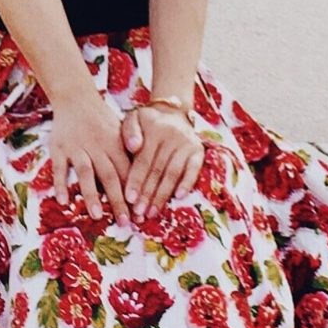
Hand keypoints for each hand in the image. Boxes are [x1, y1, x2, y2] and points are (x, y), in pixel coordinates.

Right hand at [46, 94, 134, 224]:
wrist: (75, 97)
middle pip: (110, 176)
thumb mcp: (120, 131)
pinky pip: (60, 168)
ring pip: (86, 173)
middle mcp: (98, 146)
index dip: (134, 194)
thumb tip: (144, 182)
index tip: (139, 215)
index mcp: (115, 144)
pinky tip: (63, 201)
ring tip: (97, 216)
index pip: (127, 173)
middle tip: (124, 223)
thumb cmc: (102, 120)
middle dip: (118, 201)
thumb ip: (130, 154)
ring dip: (91, 195)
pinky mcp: (59, 148)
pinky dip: (61, 184)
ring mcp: (77, 147)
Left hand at [119, 102, 204, 224]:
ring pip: (172, 173)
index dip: (136, 181)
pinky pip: (193, 170)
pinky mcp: (198, 151)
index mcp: (153, 129)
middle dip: (147, 194)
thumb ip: (129, 131)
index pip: (143, 160)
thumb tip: (133, 146)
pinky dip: (186, 183)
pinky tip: (178, 197)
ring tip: (152, 212)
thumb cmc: (147, 123)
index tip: (129, 199)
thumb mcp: (134, 119)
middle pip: (157, 170)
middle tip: (139, 213)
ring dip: (162, 195)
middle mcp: (172, 136)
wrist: (173, 114)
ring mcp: (187, 144)